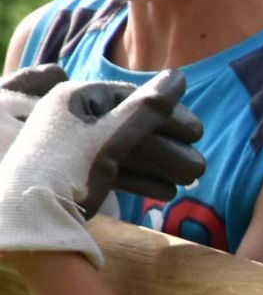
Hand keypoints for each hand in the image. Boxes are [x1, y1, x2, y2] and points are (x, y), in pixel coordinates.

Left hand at [0, 70, 205, 263]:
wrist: (31, 217)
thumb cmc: (69, 169)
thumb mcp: (112, 137)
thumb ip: (148, 108)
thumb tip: (180, 77)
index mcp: (76, 98)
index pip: (131, 96)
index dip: (168, 113)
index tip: (198, 133)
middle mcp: (72, 117)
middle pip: (130, 126)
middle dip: (169, 146)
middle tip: (200, 164)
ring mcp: (72, 146)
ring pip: (126, 150)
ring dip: (162, 165)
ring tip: (191, 180)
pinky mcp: (74, 173)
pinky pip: (114, 169)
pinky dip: (141, 179)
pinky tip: (166, 192)